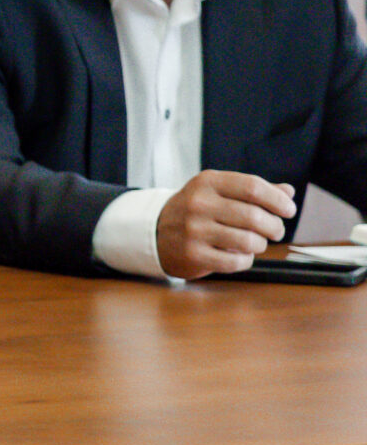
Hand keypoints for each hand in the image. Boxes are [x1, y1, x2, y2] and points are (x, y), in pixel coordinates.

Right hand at [156, 171, 295, 278]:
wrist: (156, 231)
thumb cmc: (197, 211)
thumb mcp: (218, 192)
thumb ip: (252, 191)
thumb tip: (288, 192)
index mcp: (207, 182)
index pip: (253, 187)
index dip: (278, 200)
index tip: (289, 210)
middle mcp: (198, 203)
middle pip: (255, 216)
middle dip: (275, 226)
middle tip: (276, 230)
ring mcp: (194, 230)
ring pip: (249, 241)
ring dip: (261, 244)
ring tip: (257, 242)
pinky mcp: (193, 254)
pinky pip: (236, 262)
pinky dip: (246, 260)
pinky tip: (241, 255)